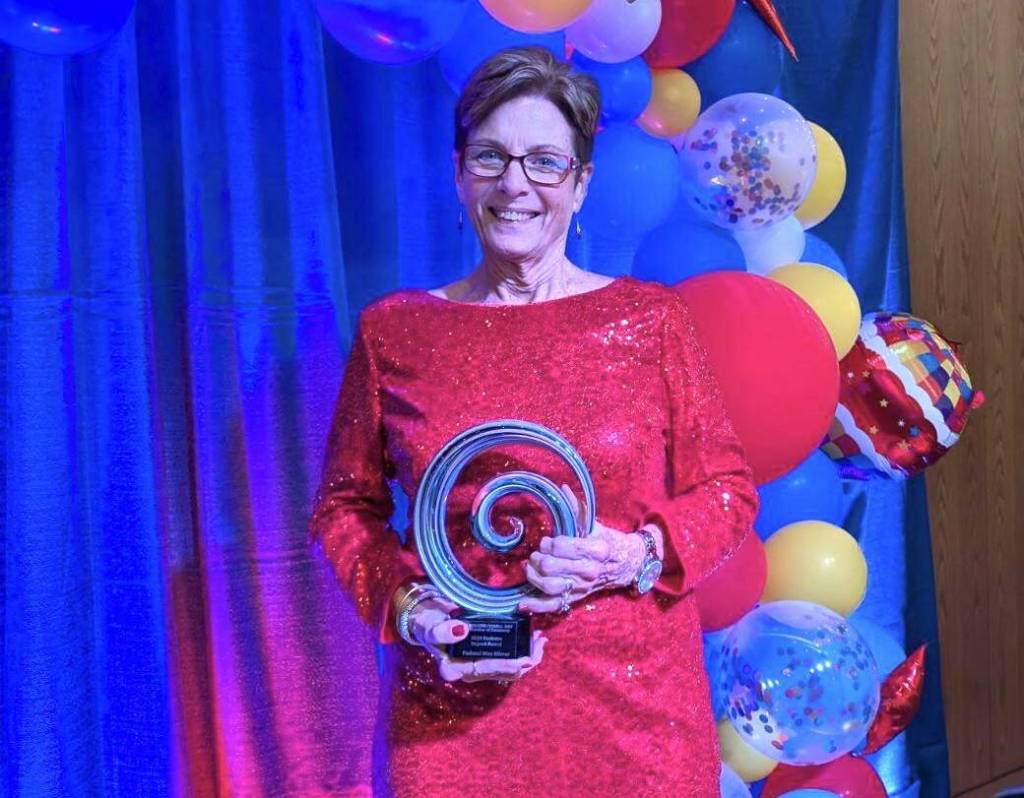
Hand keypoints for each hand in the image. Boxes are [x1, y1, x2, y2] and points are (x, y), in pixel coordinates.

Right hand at [408, 594, 547, 682]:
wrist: (429, 621)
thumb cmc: (428, 625)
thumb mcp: (430, 626)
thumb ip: (441, 631)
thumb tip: (462, 630)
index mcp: (453, 669)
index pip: (482, 669)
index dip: (503, 667)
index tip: (522, 662)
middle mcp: (468, 672)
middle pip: (501, 672)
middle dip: (524, 661)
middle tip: (539, 645)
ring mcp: (479, 666)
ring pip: (509, 669)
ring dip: (527, 656)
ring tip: (541, 641)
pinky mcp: (486, 658)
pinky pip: (508, 660)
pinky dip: (523, 651)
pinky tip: (534, 640)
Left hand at [517, 484, 645, 613]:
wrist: (626, 564)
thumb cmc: (607, 541)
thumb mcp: (594, 524)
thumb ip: (576, 508)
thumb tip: (561, 488)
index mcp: (595, 549)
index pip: (562, 546)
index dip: (549, 543)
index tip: (548, 541)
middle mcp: (589, 571)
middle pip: (552, 567)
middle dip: (538, 558)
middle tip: (537, 553)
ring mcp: (582, 587)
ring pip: (550, 586)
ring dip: (534, 577)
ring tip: (530, 567)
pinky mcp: (576, 599)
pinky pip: (553, 606)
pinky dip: (536, 606)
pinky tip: (521, 603)